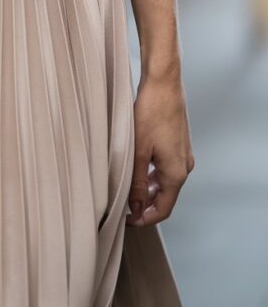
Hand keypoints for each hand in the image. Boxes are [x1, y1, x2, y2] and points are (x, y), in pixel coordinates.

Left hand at [126, 73, 194, 226]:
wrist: (164, 84)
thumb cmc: (151, 113)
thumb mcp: (138, 151)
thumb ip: (136, 182)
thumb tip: (136, 207)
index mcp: (176, 173)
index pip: (163, 209)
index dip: (145, 219)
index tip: (127, 221)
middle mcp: (184, 166)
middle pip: (165, 196)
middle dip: (145, 204)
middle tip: (122, 206)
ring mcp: (182, 154)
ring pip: (164, 181)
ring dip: (147, 189)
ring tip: (125, 188)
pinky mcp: (177, 143)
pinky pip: (165, 167)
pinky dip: (151, 174)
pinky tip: (135, 169)